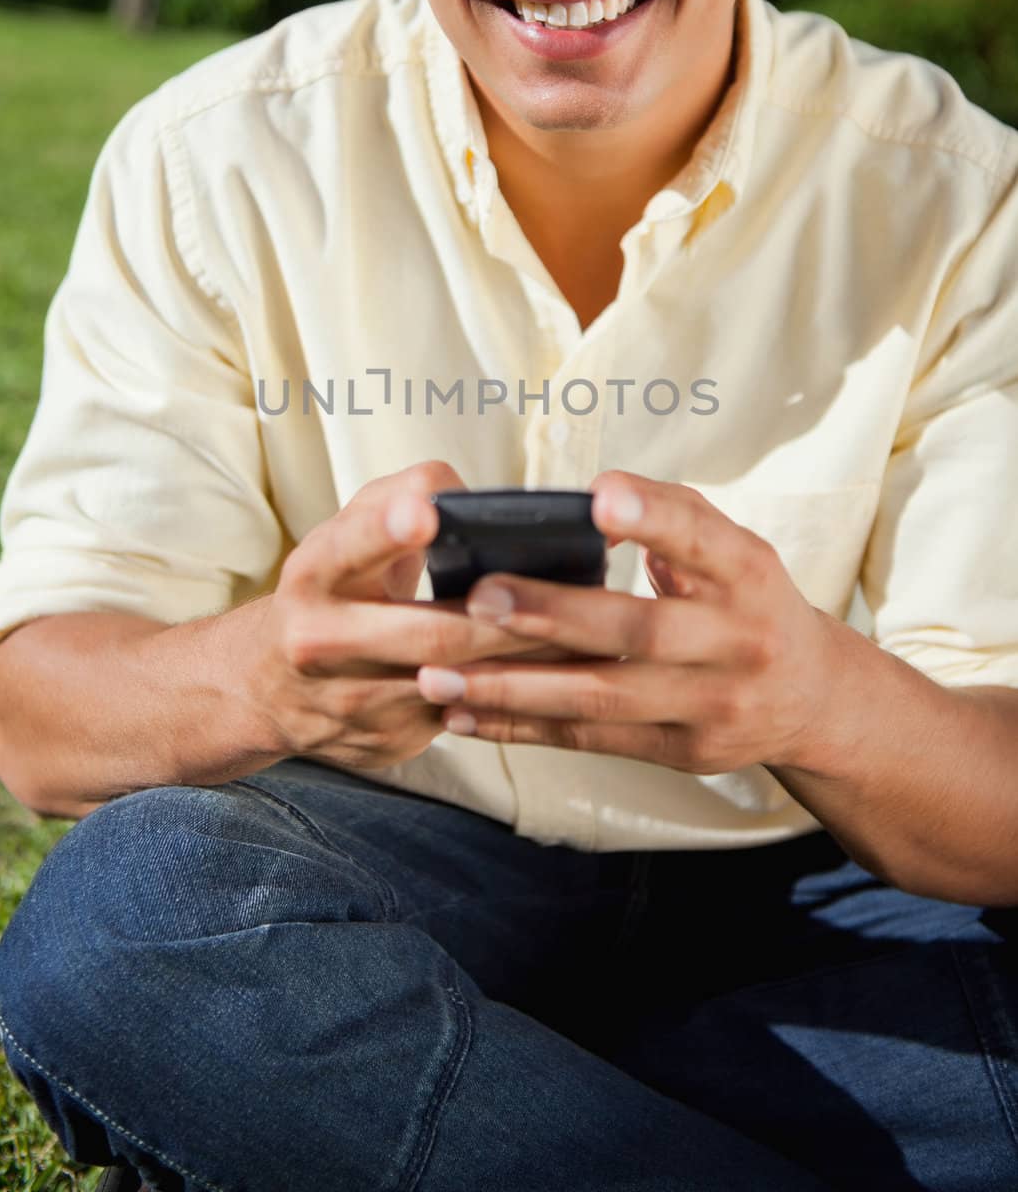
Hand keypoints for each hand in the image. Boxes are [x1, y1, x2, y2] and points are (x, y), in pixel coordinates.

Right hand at [249, 461, 572, 771]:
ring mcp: (355, 702)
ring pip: (456, 682)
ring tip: (583, 635)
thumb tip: (465, 495)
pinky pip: (464, 715)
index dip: (387, 531)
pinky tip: (558, 679)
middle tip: (559, 593)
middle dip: (499, 618)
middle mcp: (322, 642)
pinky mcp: (388, 742)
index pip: (348, 548)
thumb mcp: (343, 537)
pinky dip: (514, 696)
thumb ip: (400, 499)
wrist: (266, 690)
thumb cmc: (329, 592)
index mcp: (312, 575)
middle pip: (426, 633)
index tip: (424, 517)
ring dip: (523, 661)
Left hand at [415, 471, 837, 775]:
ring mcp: (710, 705)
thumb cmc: (746, 601)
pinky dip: (523, 728)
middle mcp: (737, 642)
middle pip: (640, 630)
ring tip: (438, 676)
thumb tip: (588, 498)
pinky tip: (463, 716)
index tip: (601, 496)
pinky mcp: (680, 752)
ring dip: (514, 688)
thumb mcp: (733, 550)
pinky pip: (591, 739)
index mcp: (749, 574)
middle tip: (479, 598)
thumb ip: (671, 518)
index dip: (654, 518)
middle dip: (553, 615)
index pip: (704, 540)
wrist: (810, 699)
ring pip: (602, 697)